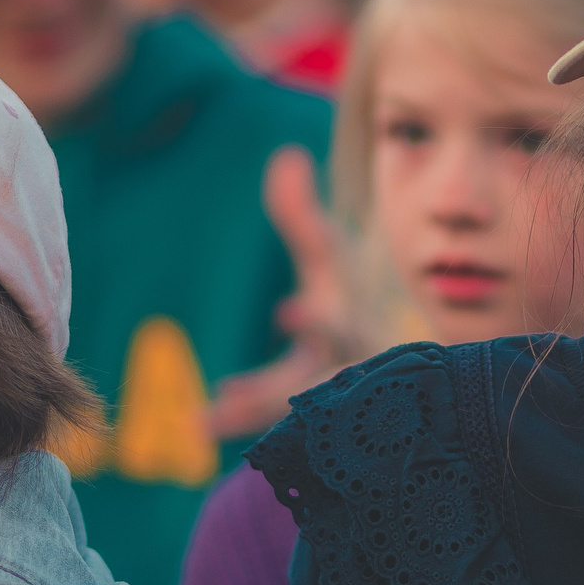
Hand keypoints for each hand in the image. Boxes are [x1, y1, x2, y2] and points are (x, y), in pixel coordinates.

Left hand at [209, 146, 359, 439]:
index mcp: (352, 326)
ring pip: (288, 413)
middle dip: (283, 384)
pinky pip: (272, 427)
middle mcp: (343, 370)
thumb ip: (303, 217)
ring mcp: (324, 404)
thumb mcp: (327, 259)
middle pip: (317, 380)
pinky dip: (239, 421)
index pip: (339, 321)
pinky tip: (198, 420)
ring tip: (202, 418)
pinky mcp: (304, 424)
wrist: (385, 366)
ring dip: (249, 412)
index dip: (316, 320)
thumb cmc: (347, 299)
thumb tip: (286, 157)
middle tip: (239, 393)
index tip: (288, 313)